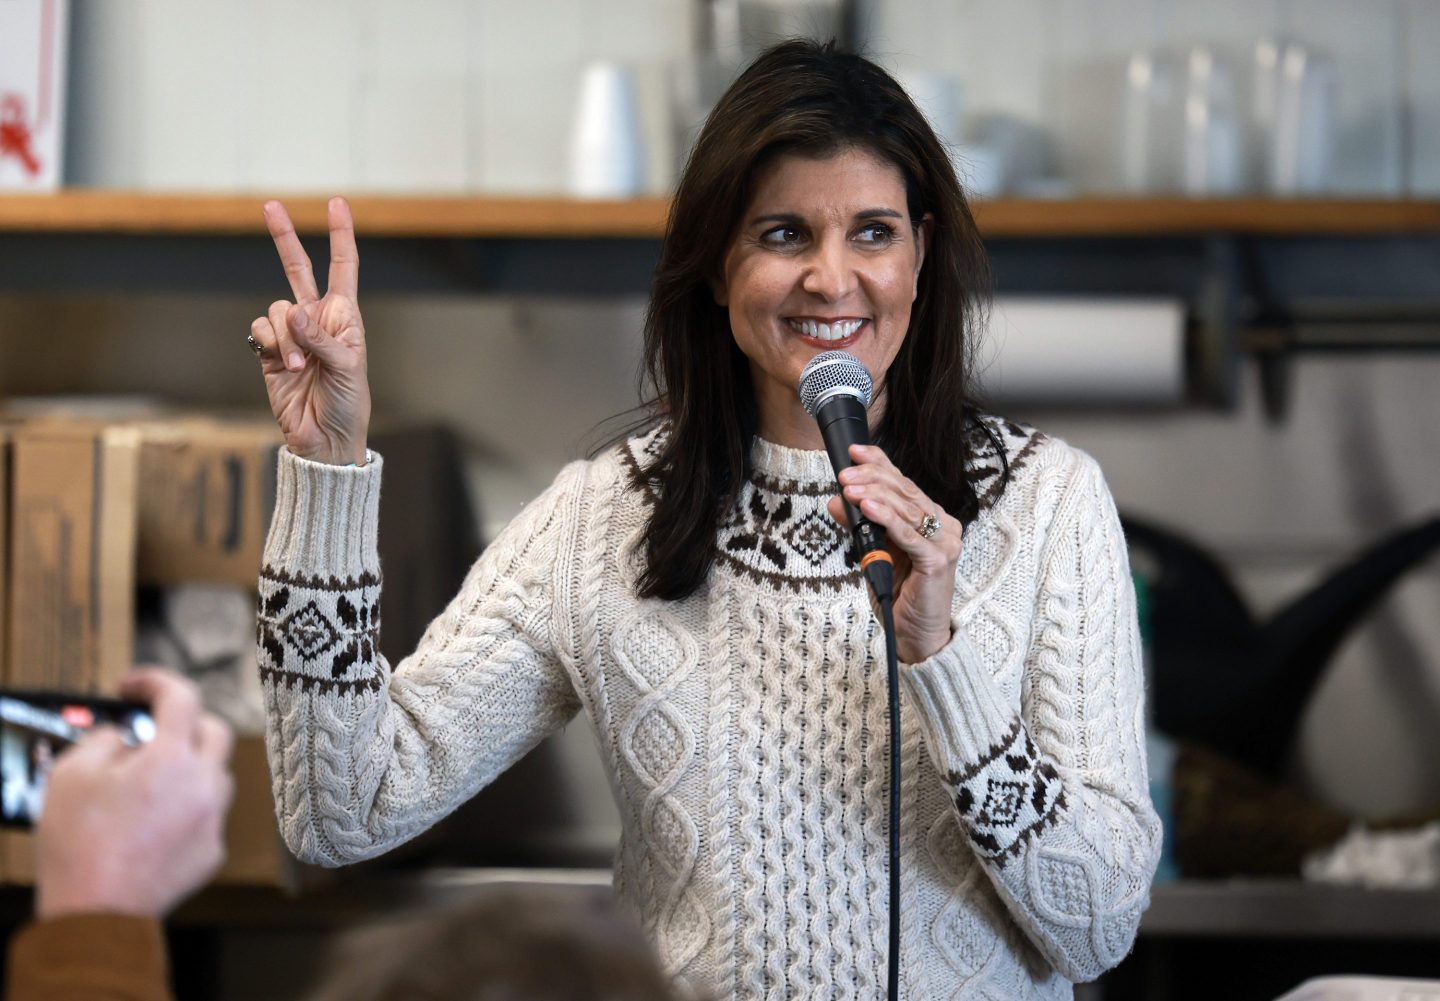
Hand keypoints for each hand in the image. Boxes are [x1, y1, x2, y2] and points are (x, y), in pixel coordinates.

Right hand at [34, 669, 234, 919]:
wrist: (96, 915)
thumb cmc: (79, 845)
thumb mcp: (72, 775)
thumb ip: (104, 740)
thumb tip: (126, 737)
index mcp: (172, 758)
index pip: (182, 696)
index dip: (156, 681)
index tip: (132, 687)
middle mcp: (205, 785)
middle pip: (215, 731)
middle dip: (185, 721)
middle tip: (152, 730)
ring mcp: (214, 820)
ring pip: (216, 775)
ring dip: (190, 767)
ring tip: (149, 781)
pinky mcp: (212, 853)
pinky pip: (207, 816)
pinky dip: (186, 809)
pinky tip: (154, 824)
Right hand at [249, 197, 371, 464]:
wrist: (325, 437)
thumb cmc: (348, 403)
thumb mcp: (348, 368)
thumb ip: (321, 338)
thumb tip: (292, 314)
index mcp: (345, 317)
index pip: (343, 268)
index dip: (340, 236)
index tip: (337, 204)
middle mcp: (317, 319)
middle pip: (298, 269)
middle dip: (284, 238)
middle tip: (271, 205)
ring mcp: (291, 334)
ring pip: (276, 310)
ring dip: (287, 337)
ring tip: (301, 367)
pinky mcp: (269, 352)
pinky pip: (261, 330)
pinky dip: (272, 344)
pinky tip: (284, 365)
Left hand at [827, 444, 963, 661]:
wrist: (915, 634)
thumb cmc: (900, 594)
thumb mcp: (872, 552)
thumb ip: (859, 524)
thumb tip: (835, 500)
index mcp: (930, 519)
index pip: (904, 483)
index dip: (880, 464)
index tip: (854, 451)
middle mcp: (943, 525)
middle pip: (905, 492)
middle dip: (871, 478)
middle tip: (844, 474)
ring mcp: (945, 542)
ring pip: (906, 509)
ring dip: (875, 495)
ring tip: (850, 487)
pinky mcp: (938, 560)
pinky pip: (909, 534)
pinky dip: (887, 519)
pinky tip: (867, 507)